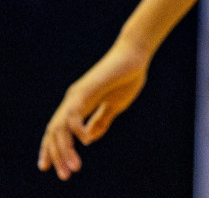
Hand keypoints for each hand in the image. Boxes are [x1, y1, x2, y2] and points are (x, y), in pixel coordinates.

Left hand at [39, 40, 150, 179]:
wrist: (135, 55)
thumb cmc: (127, 77)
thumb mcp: (114, 105)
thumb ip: (101, 120)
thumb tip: (87, 139)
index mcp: (79, 105)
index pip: (58, 131)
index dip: (53, 149)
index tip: (51, 168)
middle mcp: (72, 100)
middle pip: (54, 133)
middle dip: (57, 155)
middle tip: (65, 175)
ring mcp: (76, 95)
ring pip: (60, 128)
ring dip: (65, 149)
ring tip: (73, 167)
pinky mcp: (85, 90)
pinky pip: (73, 115)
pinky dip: (76, 130)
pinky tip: (85, 140)